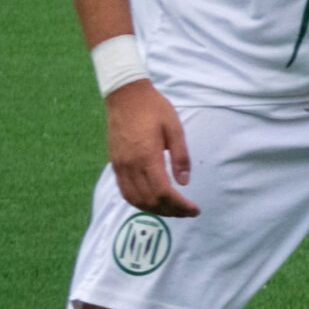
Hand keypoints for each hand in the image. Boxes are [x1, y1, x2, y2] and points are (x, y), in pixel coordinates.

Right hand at [106, 81, 198, 215]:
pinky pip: (124, 191)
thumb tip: (184, 182)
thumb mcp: (175, 129)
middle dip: (170, 211)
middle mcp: (130, 165)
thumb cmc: (154, 109)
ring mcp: (120, 166)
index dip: (180, 205)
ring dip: (154, 209)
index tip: (194, 209)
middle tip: (187, 212)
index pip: (164, 192)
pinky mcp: (114, 163)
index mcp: (147, 157)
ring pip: (135, 199)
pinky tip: (152, 201)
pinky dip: (138, 201)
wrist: (126, 96)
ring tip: (172, 209)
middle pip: (149, 200)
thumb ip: (180, 157)